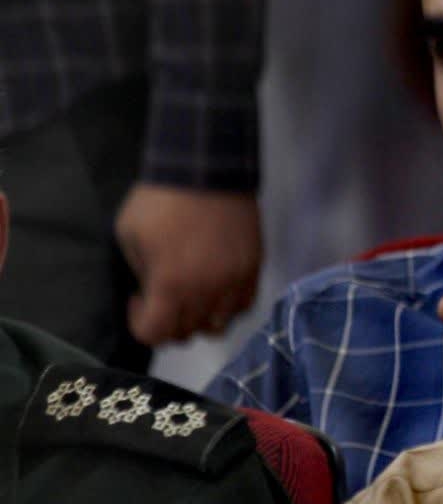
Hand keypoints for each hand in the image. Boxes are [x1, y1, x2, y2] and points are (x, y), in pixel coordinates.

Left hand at [115, 185, 261, 344]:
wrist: (206, 169)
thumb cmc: (160, 200)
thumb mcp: (129, 234)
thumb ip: (141, 272)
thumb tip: (152, 290)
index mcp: (171, 285)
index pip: (156, 334)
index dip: (140, 324)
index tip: (137, 300)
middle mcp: (206, 292)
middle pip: (187, 333)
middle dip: (168, 322)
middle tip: (160, 297)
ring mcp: (234, 282)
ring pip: (218, 326)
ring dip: (199, 319)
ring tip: (192, 297)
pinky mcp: (253, 270)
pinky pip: (243, 306)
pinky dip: (226, 307)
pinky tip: (215, 289)